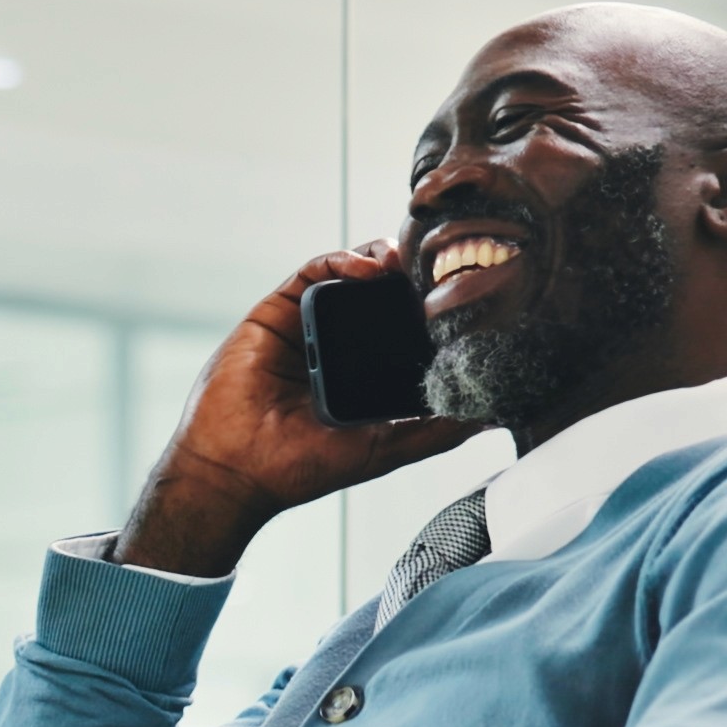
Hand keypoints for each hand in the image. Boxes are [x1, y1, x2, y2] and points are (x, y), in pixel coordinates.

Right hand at [113, 245, 484, 575]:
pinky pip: (315, 270)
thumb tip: (490, 416)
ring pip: (353, 272)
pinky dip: (344, 260)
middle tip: (442, 268)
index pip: (405, 326)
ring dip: (384, 258)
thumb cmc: (301, 467)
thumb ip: (436, 431)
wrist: (236, 466)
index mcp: (362, 373)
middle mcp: (337, 344)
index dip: (432, 308)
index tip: (463, 299)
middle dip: (412, 275)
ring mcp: (307, 323)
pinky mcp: (278, 308)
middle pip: (383, 292)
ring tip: (409, 262)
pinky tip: (368, 268)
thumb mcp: (384, 448)